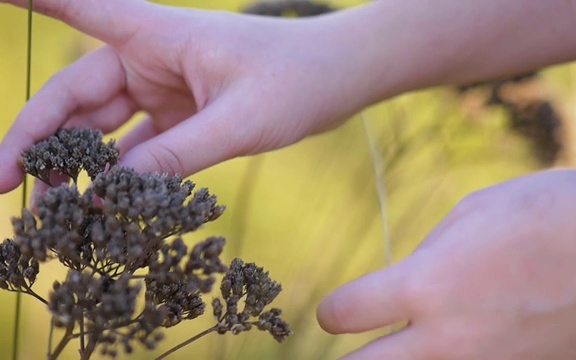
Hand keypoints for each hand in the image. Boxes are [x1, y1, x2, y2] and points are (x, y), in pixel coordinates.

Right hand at [0, 0, 373, 192]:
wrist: (340, 78)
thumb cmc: (297, 80)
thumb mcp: (239, 120)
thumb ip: (177, 155)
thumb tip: (111, 198)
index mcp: (157, 37)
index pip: (78, 7)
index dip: (31, 2)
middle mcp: (151, 60)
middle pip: (75, 99)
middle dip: (37, 142)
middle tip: (5, 188)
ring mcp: (165, 91)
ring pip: (103, 130)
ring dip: (77, 169)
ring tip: (50, 215)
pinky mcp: (184, 118)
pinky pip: (140, 149)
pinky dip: (122, 177)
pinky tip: (104, 210)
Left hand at [318, 169, 575, 358]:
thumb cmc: (549, 213)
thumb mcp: (471, 215)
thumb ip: (425, 258)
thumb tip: (401, 285)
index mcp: (427, 284)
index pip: (344, 314)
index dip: (334, 311)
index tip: (339, 310)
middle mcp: (448, 338)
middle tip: (356, 350)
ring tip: (414, 346)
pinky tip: (474, 345)